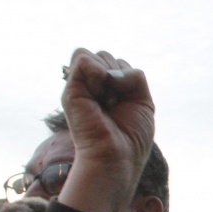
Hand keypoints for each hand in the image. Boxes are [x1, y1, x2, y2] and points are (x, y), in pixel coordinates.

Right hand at [58, 49, 154, 211]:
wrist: (117, 156)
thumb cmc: (131, 134)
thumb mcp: (142, 98)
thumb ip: (132, 75)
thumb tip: (105, 71)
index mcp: (107, 88)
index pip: (119, 62)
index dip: (128, 78)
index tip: (127, 103)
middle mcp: (91, 85)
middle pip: (107, 56)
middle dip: (119, 76)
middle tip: (116, 104)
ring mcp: (80, 87)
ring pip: (96, 55)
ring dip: (109, 76)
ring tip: (107, 102)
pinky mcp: (70, 90)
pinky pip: (83, 58)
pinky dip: (97, 71)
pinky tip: (99, 94)